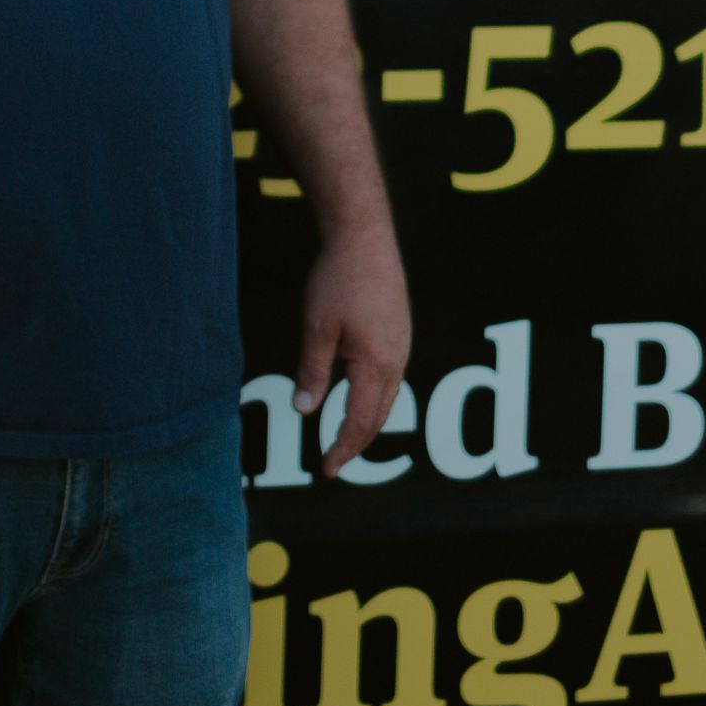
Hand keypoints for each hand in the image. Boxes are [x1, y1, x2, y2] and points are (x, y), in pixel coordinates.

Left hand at [293, 227, 410, 478]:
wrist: (365, 236)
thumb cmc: (339, 279)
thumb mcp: (317, 328)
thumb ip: (313, 372)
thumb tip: (303, 411)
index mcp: (377, 364)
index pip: (360, 422)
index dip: (343, 449)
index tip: (326, 470)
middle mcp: (397, 359)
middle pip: (380, 416)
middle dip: (357, 443)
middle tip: (334, 462)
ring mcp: (402, 343)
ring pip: (389, 396)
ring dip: (369, 421)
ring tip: (347, 436)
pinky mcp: (400, 329)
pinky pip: (391, 375)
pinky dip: (375, 396)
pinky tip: (360, 393)